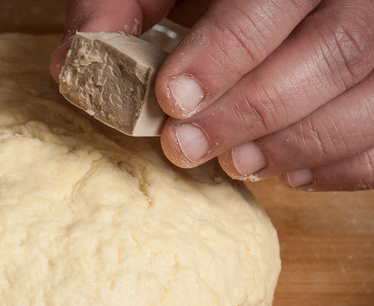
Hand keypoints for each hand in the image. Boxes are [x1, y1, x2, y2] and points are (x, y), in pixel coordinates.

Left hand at [54, 0, 373, 190]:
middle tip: (186, 148)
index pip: (273, 2)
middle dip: (252, 111)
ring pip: (371, 98)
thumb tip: (75, 57)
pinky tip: (287, 174)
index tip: (172, 100)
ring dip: (300, 143)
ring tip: (236, 164)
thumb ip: (124, 2)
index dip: (224, 55)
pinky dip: (342, 166)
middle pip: (333, 52)